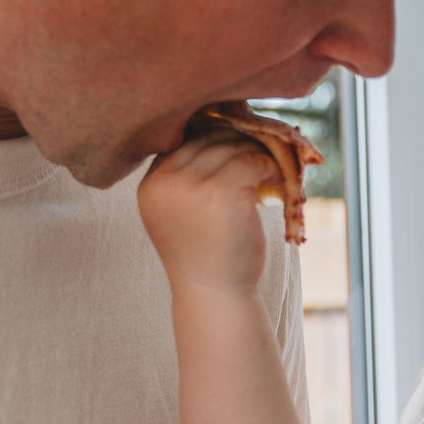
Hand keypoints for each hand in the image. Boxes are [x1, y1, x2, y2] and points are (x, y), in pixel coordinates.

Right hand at [139, 133, 277, 296]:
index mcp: (150, 185)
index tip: (232, 152)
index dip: (211, 141)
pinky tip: (273, 183)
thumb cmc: (202, 254)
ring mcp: (194, 186)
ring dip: (255, 156)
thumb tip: (216, 130)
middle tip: (256, 160)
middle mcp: (166, 182)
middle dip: (235, 145)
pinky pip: (252, 161)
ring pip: (232, 147)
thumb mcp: (178, 212)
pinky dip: (268, 168)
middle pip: (207, 139)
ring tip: (267, 174)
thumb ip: (183, 178)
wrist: (215, 293)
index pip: (181, 142)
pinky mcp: (224, 192)